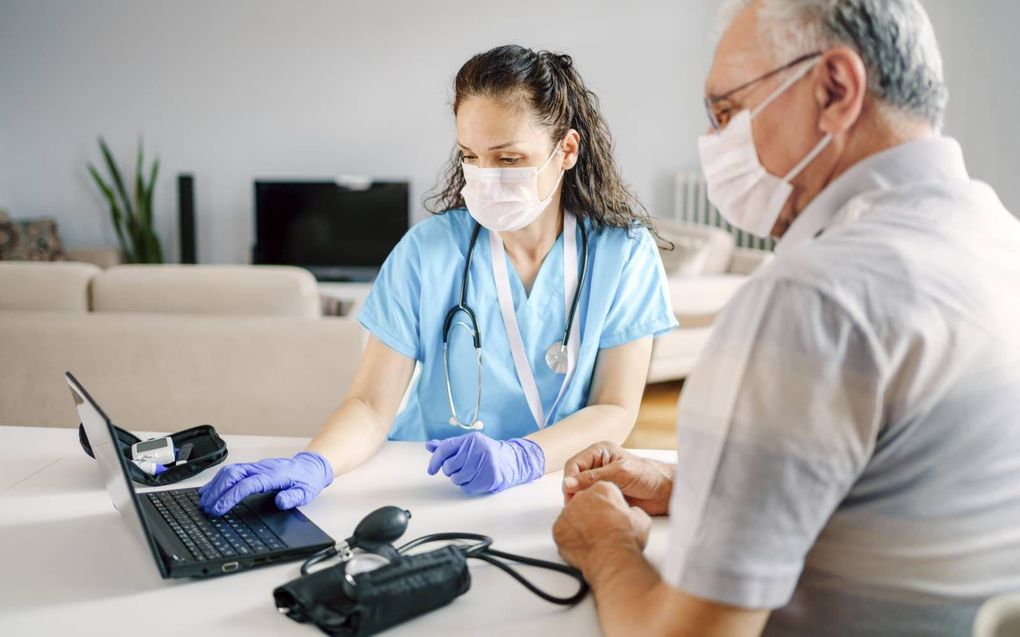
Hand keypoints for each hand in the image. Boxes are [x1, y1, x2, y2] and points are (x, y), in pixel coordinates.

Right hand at [198, 451, 332, 515]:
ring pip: (230, 471)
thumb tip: (280, 502)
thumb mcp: (305, 493)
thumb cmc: (306, 481)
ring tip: (204, 501)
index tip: (219, 508)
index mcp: (273, 476)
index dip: (231, 496)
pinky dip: (218, 480)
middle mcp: (261, 468)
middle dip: (217, 490)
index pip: (247, 484)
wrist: (310, 466)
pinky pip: (232, 471)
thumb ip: (293, 498)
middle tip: (207, 508)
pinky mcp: (253, 467)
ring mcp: (256, 466)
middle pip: (234, 474)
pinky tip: (210, 489)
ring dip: (215, 485)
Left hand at [425, 432, 544, 494]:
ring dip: (459, 479)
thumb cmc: (486, 452)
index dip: (435, 461)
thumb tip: (429, 445)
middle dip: (451, 471)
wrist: (512, 460)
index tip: (431, 470)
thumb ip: (448, 446)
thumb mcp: (468, 444)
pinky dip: (468, 486)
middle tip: (460, 468)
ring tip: (469, 473)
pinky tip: (476, 478)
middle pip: (448, 467)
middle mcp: (477, 450)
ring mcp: (484, 464)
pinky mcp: (489, 478)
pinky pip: (467, 487)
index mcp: (470, 439)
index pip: (444, 450)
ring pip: (456, 479)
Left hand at [553, 481, 651, 572]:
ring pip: (572, 516)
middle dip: (591, 513)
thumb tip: (632, 514)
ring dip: (579, 525)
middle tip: (601, 529)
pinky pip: (562, 530)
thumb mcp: (641, 519)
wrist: (611, 556)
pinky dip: (569, 537)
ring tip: (592, 539)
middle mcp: (582, 496)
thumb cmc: (625, 538)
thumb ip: (633, 511)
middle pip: (585, 502)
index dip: (608, 506)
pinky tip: (582, 545)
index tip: (611, 516)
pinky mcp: (558, 528)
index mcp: (603, 489)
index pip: (602, 492)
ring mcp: (567, 511)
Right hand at [562, 441, 672, 515]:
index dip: (569, 480)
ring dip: (580, 500)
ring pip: (578, 490)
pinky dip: (587, 506)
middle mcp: (596, 464)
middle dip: (573, 491)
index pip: (573, 464)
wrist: (665, 492)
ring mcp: (599, 480)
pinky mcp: (603, 493)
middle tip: (578, 506)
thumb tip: (568, 484)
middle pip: (573, 478)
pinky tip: (592, 512)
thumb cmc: (648, 476)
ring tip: (586, 509)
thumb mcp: (620, 473)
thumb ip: (593, 478)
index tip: (571, 495)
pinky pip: (588, 499)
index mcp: (599, 451)